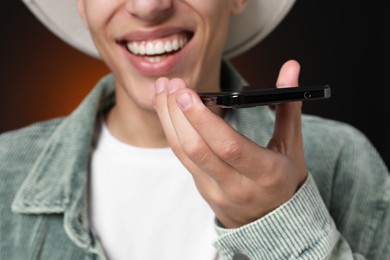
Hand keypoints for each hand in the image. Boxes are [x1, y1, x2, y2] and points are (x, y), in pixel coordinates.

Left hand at [153, 60, 306, 227]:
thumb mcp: (292, 146)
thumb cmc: (284, 179)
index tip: (185, 93)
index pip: (227, 146)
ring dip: (168, 119)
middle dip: (177, 113)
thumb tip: (291, 67)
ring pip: (183, 153)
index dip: (203, 120)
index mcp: (264, 173)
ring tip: (162, 90)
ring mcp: (215, 191)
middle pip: (196, 148)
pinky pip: (182, 158)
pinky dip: (172, 131)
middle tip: (172, 84)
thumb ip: (288, 106)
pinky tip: (167, 110)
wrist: (274, 222)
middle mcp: (236, 186)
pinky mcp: (202, 190)